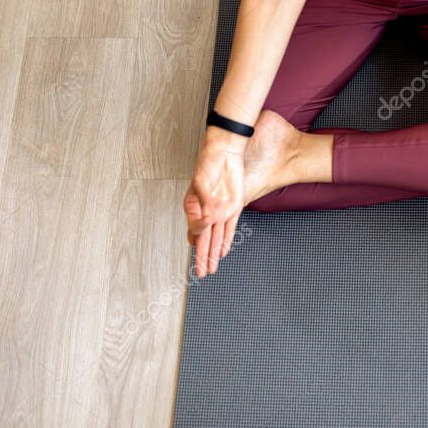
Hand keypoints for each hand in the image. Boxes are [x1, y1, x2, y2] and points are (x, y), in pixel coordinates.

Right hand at [183, 129, 247, 277]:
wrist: (226, 153)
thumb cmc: (208, 164)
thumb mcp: (201, 184)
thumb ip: (203, 206)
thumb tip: (205, 223)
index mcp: (194, 207)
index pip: (194, 231)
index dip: (195, 242)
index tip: (194, 250)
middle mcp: (207, 212)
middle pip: (204, 240)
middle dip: (202, 258)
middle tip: (200, 274)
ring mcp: (220, 211)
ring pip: (216, 238)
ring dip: (213, 255)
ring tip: (211, 269)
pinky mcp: (233, 208)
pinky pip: (229, 229)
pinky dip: (226, 241)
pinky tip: (223, 251)